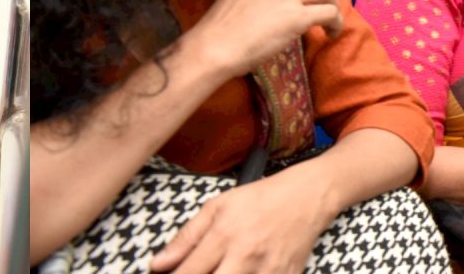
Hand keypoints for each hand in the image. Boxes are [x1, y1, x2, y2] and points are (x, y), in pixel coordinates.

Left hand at [147, 177, 329, 273]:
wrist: (306, 198)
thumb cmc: (258, 200)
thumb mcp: (216, 208)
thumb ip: (185, 238)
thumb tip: (157, 264)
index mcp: (224, 235)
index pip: (189, 273)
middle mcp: (245, 256)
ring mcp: (268, 272)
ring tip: (221, 270)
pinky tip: (241, 272)